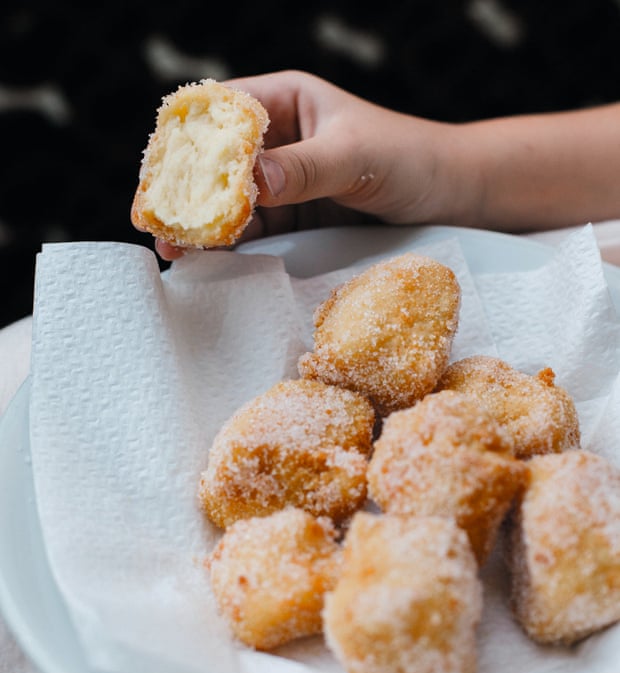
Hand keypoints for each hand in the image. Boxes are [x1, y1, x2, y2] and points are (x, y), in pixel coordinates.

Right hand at [156, 70, 467, 259]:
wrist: (449, 197)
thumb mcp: (355, 157)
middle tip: (156, 224)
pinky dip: (229, 244)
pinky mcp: (294, 217)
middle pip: (214, 162)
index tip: (161, 177)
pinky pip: (252, 229)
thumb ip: (304, 168)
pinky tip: (207, 258)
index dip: (185, 144)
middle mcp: (277, 138)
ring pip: (229, 200)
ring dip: (201, 224)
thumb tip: (250, 181)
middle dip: (184, 192)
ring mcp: (283, 181)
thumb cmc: (409, 157)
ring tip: (174, 250)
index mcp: (285, 101)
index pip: (220, 115)